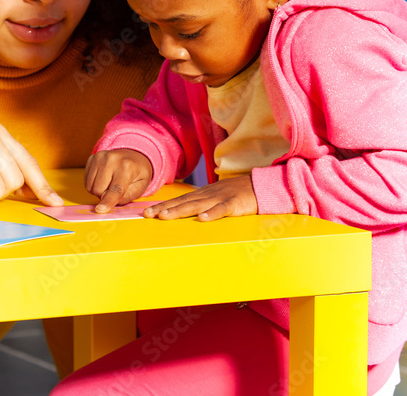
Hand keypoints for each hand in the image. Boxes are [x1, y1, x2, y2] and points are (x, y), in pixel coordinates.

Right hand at [85, 149, 152, 212]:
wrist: (133, 155)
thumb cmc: (138, 173)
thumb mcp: (140, 187)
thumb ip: (126, 196)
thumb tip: (105, 199)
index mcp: (127, 166)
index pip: (116, 189)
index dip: (108, 201)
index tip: (100, 210)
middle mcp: (111, 159)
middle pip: (99, 189)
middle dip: (105, 195)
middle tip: (115, 189)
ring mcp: (100, 157)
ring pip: (90, 186)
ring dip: (98, 190)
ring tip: (109, 183)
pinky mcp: (92, 157)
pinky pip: (86, 180)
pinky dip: (93, 184)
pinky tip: (103, 178)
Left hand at [143, 175, 257, 220]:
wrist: (260, 186)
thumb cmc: (236, 194)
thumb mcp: (215, 197)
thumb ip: (201, 204)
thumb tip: (184, 212)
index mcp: (202, 195)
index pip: (179, 200)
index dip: (163, 206)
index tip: (147, 212)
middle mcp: (207, 195)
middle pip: (183, 202)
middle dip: (165, 208)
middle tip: (148, 215)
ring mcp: (220, 198)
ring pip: (197, 205)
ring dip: (180, 210)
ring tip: (165, 216)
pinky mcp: (234, 204)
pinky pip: (222, 209)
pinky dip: (212, 214)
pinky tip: (202, 219)